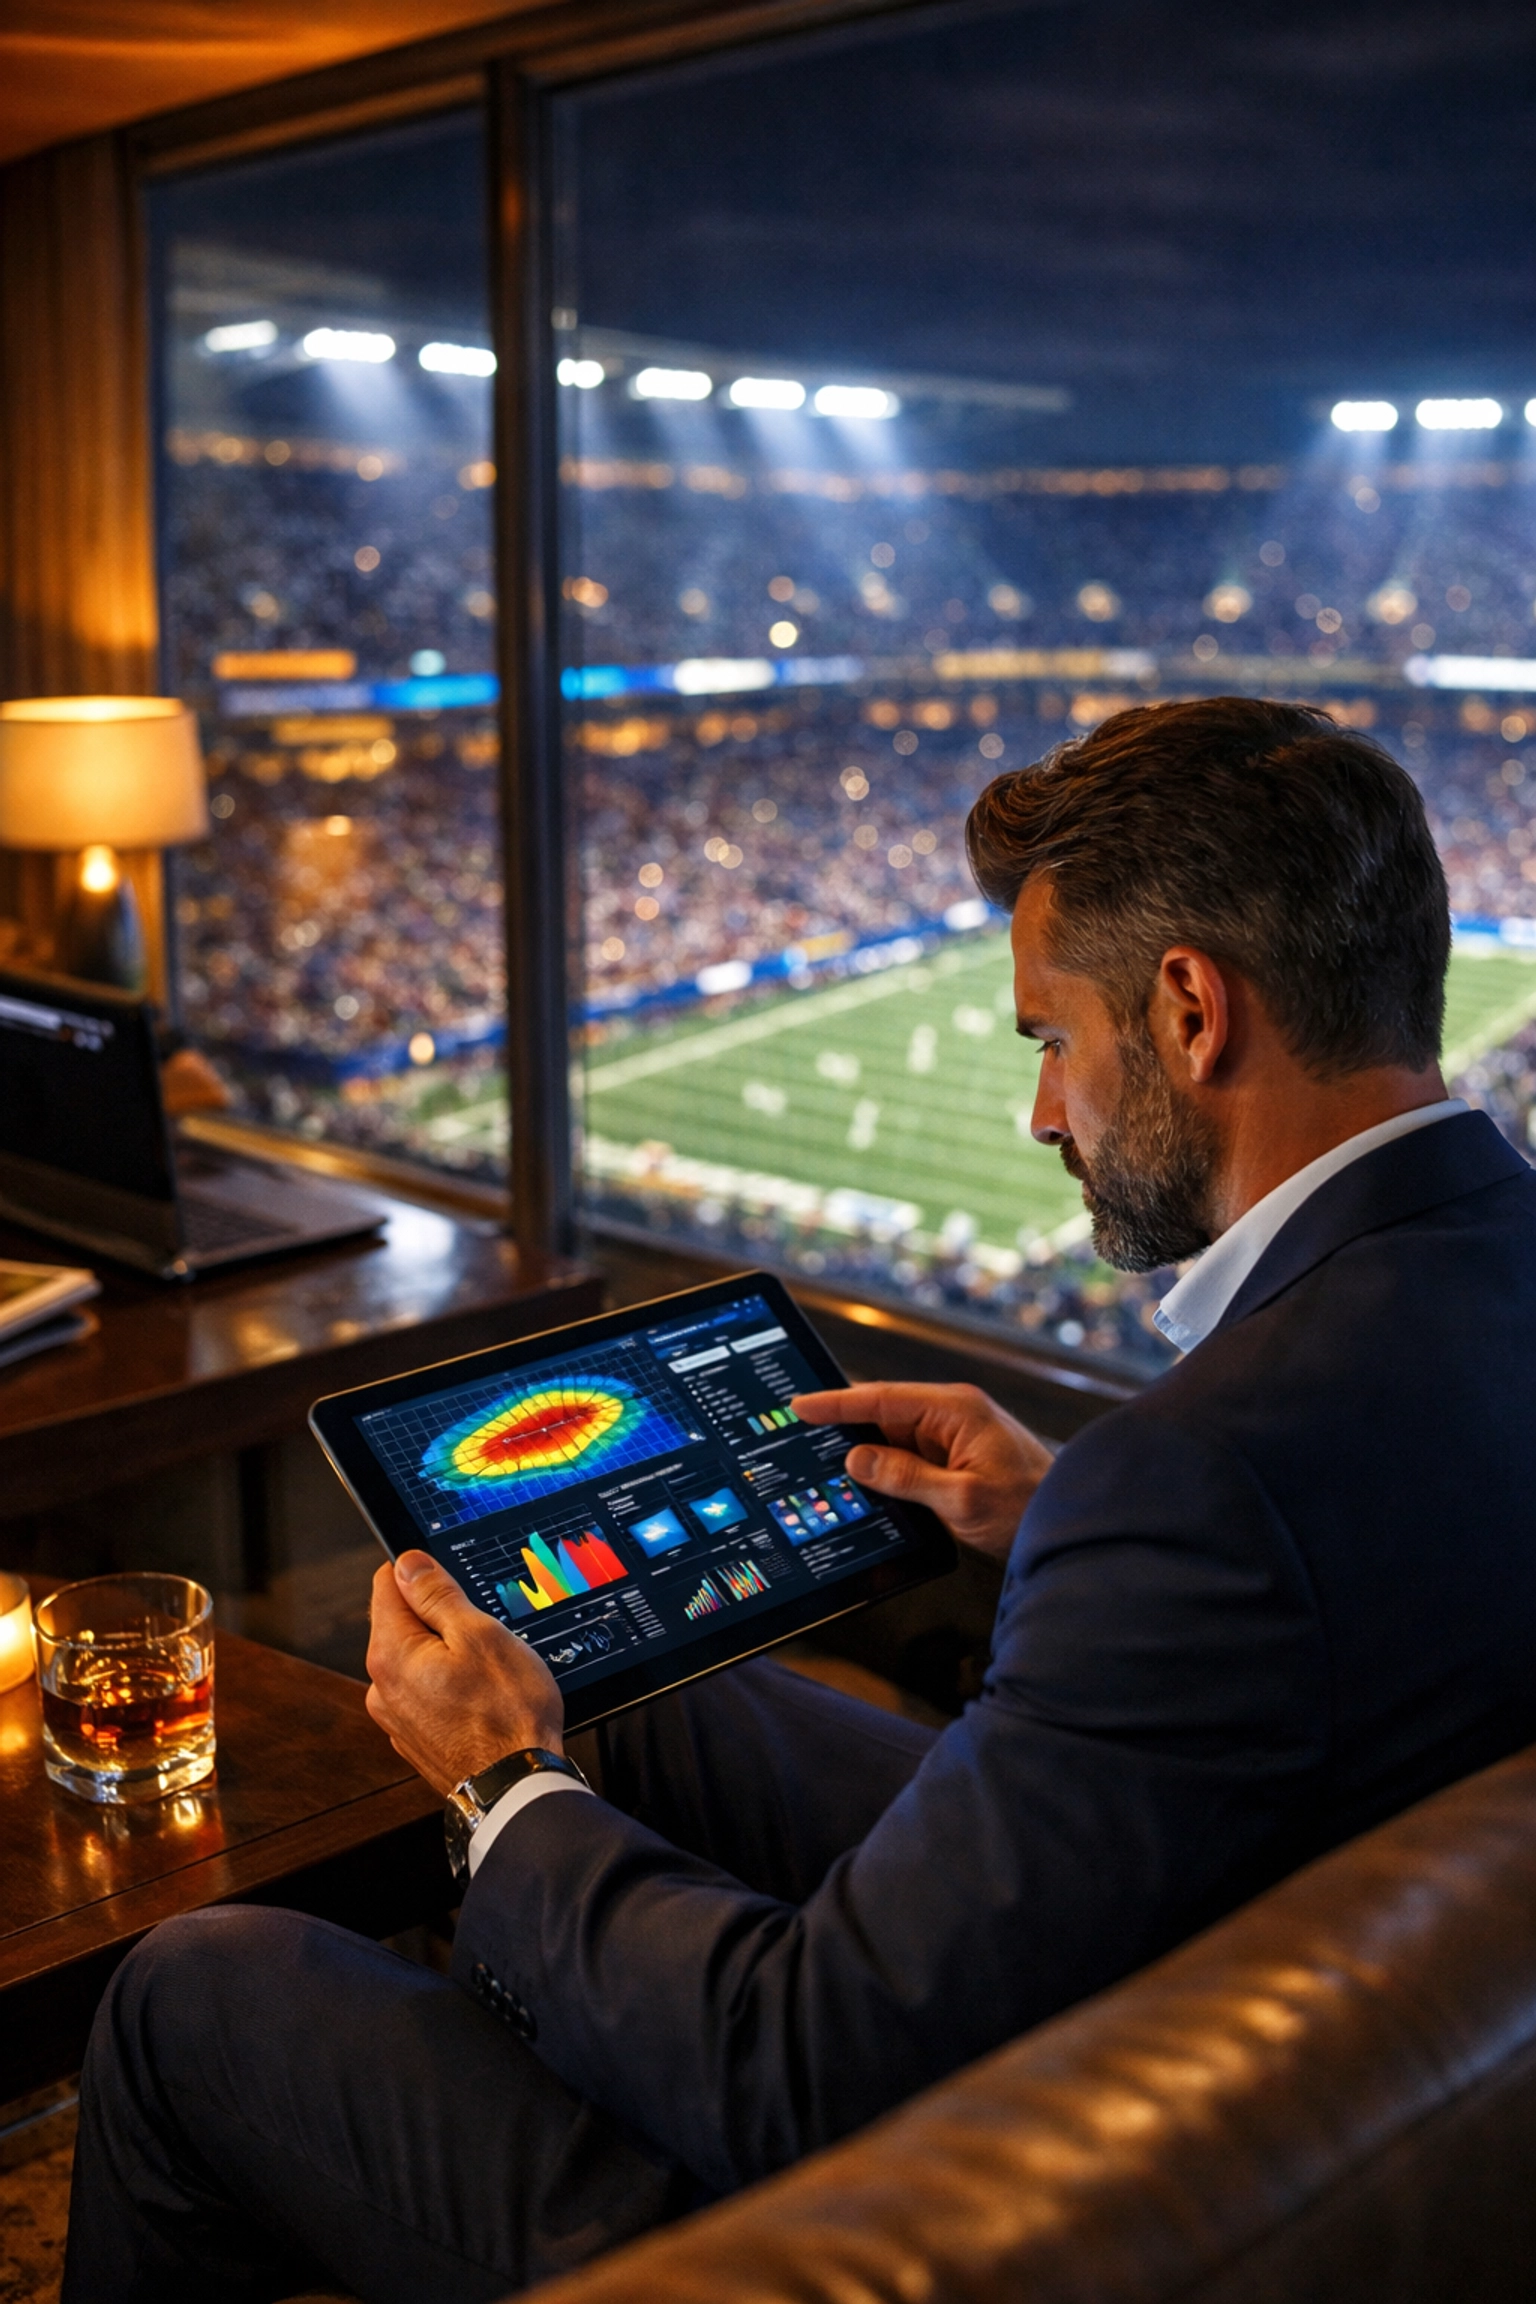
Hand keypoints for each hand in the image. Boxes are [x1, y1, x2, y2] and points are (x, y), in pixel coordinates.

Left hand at [365, 1552, 564, 1794]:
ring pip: (418, 1660)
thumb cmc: (507, 1715)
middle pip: (402, 1623)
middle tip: (483, 1637)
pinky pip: (427, 1693)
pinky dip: (449, 1687)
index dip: (423, 1574)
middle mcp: (382, 1687)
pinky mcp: (415, 1738)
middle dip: (440, 1619)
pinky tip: (481, 1700)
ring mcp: (396, 1717)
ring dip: (447, 1656)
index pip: (386, 1583)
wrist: (517, 1788)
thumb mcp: (480, 1634)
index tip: (454, 1585)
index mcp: (391, 1654)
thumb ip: (437, 1594)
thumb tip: (407, 1563)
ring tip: (488, 1675)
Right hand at [791, 1382, 1054, 1561]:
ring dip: (867, 1455)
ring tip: (827, 1467)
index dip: (837, 1403)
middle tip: (802, 1438)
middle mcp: (953, 1415)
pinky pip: (909, 1456)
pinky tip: (868, 1485)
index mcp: (956, 1410)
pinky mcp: (955, 1457)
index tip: (801, 1405)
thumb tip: (858, 1459)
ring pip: (893, 1438)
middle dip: (845, 1428)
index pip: (882, 1398)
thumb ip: (906, 1477)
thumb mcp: (961, 1498)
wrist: (1070, 1523)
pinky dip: (887, 1469)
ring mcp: (954, 1436)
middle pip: (883, 1415)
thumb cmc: (1029, 1506)